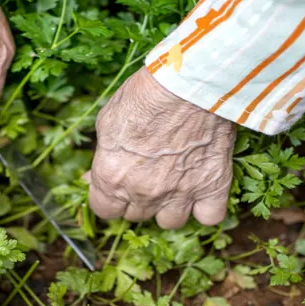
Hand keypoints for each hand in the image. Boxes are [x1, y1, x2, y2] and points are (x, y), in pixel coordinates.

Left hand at [87, 68, 235, 228]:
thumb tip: (92, 178)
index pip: (103, 210)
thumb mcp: (106, 122)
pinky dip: (205, 209)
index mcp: (112, 177)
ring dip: (169, 207)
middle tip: (146, 175)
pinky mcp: (212, 187)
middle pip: (135, 215)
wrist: (189, 83)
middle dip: (137, 199)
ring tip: (173, 184)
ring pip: (170, 222)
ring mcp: (179, 193)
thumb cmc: (143, 95)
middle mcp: (143, 192)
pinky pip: (209, 217)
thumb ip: (102, 156)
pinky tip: (201, 191)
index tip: (116, 186)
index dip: (109, 199)